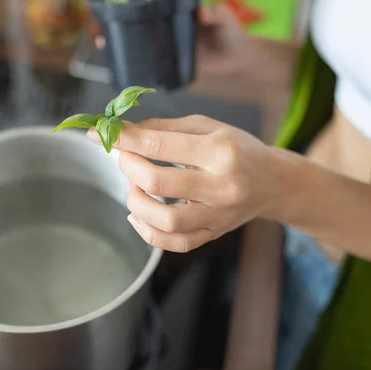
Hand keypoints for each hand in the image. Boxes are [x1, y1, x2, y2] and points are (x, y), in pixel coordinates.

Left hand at [86, 115, 284, 252]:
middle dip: (128, 168)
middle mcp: (221, 186)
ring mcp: (218, 215)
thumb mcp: (207, 126)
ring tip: (134, 187)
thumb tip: (124, 131)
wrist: (273, 182)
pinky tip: (138, 215)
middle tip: (124, 158)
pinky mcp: (213, 234)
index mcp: (220, 151)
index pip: (159, 146)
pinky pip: (175, 243)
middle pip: (158, 183)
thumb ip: (164, 128)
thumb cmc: (238, 148)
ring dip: (136, 202)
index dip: (123, 139)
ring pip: (165, 221)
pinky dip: (148, 233)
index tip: (97, 133)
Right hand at [92, 4, 252, 75]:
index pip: (148, 8)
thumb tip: (203, 11)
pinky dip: (135, 68)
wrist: (239, 59)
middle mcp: (166, 31)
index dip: (129, 8)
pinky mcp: (170, 66)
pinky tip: (122, 70)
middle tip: (101, 32)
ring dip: (120, 47)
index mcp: (175, 15)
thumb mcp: (225, 18)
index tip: (113, 9)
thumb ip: (217, 13)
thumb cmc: (233, 33)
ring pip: (138, 46)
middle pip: (136, 28)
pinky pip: (149, 66)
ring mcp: (167, 49)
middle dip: (116, 28)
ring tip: (104, 46)